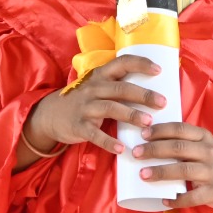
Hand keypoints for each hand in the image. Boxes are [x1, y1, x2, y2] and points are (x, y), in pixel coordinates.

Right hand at [19, 55, 164, 162]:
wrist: (50, 115)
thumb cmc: (84, 101)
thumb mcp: (97, 87)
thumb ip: (118, 86)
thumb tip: (153, 90)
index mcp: (101, 76)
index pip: (122, 63)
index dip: (141, 64)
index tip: (159, 70)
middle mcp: (94, 88)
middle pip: (121, 88)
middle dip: (143, 95)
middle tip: (162, 102)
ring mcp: (86, 107)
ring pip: (111, 108)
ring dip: (131, 115)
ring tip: (148, 123)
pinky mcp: (79, 126)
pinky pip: (96, 134)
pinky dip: (109, 142)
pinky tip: (122, 148)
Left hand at [134, 122, 212, 212]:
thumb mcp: (204, 144)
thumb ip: (183, 141)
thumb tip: (148, 141)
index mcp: (204, 137)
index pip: (180, 129)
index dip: (160, 130)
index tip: (142, 134)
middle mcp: (208, 152)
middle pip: (179, 148)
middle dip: (155, 150)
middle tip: (136, 153)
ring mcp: (212, 172)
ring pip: (184, 170)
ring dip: (161, 171)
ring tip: (143, 174)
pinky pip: (193, 197)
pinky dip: (177, 200)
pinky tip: (164, 201)